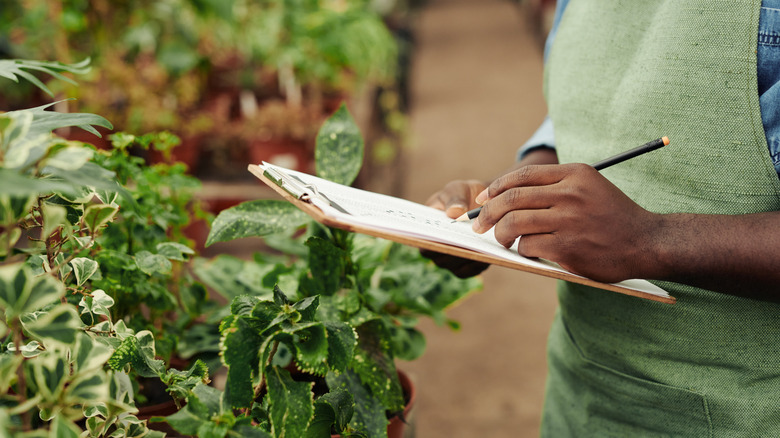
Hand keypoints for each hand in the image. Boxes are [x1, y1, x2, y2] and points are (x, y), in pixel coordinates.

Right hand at [423, 179, 490, 276]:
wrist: (484, 203)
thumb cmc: (464, 195)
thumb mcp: (458, 189)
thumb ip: (454, 198)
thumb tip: (454, 212)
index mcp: (426, 229)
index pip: (421, 241)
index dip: (427, 242)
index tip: (439, 236)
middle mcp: (436, 248)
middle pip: (438, 257)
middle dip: (451, 250)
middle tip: (464, 242)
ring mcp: (452, 259)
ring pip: (455, 265)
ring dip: (467, 256)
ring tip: (479, 245)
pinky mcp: (469, 265)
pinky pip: (472, 270)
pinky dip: (479, 262)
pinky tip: (488, 252)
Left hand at [472, 163, 661, 282]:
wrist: (647, 242)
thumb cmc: (612, 216)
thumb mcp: (588, 187)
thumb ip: (553, 187)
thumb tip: (503, 197)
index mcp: (573, 174)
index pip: (521, 176)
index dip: (496, 188)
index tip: (482, 199)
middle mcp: (570, 193)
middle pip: (511, 199)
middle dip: (487, 212)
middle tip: (478, 224)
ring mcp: (568, 220)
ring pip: (514, 223)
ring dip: (500, 234)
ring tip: (501, 240)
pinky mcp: (567, 247)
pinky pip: (528, 246)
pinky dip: (522, 250)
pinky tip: (528, 252)